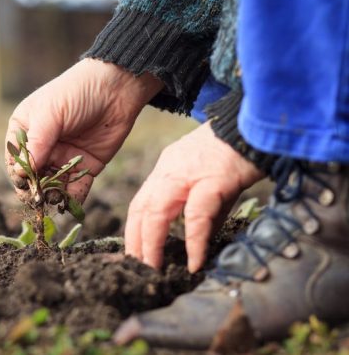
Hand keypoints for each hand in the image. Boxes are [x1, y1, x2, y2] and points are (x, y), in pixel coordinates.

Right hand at [6, 58, 162, 203]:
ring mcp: (63, 157)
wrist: (117, 89)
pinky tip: (71, 205)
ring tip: (56, 202)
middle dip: (35, 189)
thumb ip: (37, 143)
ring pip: (53, 185)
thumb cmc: (76, 93)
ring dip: (53, 196)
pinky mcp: (85, 166)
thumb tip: (22, 173)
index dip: (18, 172)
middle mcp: (42, 146)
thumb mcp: (51, 114)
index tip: (24, 182)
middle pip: (33, 175)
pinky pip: (76, 188)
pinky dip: (73, 198)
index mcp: (26, 129)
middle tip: (39, 199)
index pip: (15, 158)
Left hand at [125, 122, 264, 272]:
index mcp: (167, 168)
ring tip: (154, 268)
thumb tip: (202, 240)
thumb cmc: (237, 151)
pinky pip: (196, 215)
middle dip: (135, 240)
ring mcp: (188, 174)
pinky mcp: (213, 179)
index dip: (134, 228)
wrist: (258, 125)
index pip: (141, 202)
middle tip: (137, 267)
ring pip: (157, 211)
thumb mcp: (211, 180)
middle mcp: (169, 170)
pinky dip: (194, 241)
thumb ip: (205, 209)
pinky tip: (194, 260)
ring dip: (152, 243)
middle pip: (140, 208)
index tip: (134, 252)